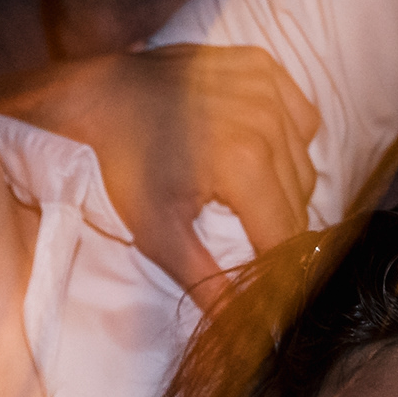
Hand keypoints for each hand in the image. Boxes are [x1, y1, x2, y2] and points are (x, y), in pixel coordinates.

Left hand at [0, 43, 316, 289]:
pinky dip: (284, 139)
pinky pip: (300, 118)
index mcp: (245, 162)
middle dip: (273, 225)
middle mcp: (267, 120)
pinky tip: (250, 146)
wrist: (94, 98)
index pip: (287, 235)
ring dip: (280, 183)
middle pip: (299, 200)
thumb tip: (250, 330)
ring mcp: (268, 87)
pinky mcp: (265, 66)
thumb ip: (211, 283)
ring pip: (303, 161)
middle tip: (235, 229)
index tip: (262, 279)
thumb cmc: (121, 167)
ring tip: (235, 188)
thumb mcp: (159, 236)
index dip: (276, 265)